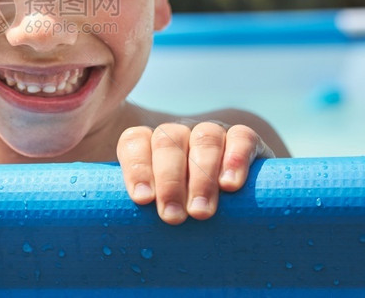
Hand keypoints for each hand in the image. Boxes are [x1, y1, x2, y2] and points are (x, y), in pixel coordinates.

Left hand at [116, 122, 272, 224]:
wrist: (241, 216)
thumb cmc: (185, 217)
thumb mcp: (162, 211)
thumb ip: (144, 211)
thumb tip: (116, 231)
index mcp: (152, 147)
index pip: (135, 141)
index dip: (136, 167)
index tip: (143, 200)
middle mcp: (181, 136)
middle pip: (167, 140)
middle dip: (168, 180)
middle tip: (172, 217)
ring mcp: (214, 133)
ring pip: (204, 137)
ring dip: (201, 177)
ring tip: (201, 212)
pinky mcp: (247, 142)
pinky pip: (242, 137)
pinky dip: (235, 159)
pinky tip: (230, 186)